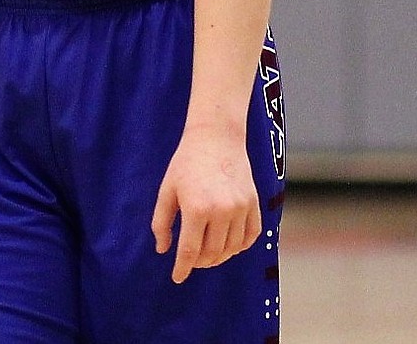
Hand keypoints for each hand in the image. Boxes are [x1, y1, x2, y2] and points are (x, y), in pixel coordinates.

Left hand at [151, 126, 261, 282]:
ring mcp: (241, 209)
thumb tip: (163, 250)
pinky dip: (239, 247)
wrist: (216, 138)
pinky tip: (227, 245)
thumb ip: (162, 221)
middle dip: (199, 262)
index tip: (176, 278)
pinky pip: (250, 237)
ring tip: (206, 254)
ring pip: (232, 249)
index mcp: (196, 208)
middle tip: (191, 261)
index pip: (189, 251)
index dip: (182, 268)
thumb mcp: (167, 189)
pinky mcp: (255, 205)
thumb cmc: (186, 162)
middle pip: (212, 253)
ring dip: (218, 257)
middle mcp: (222, 211)